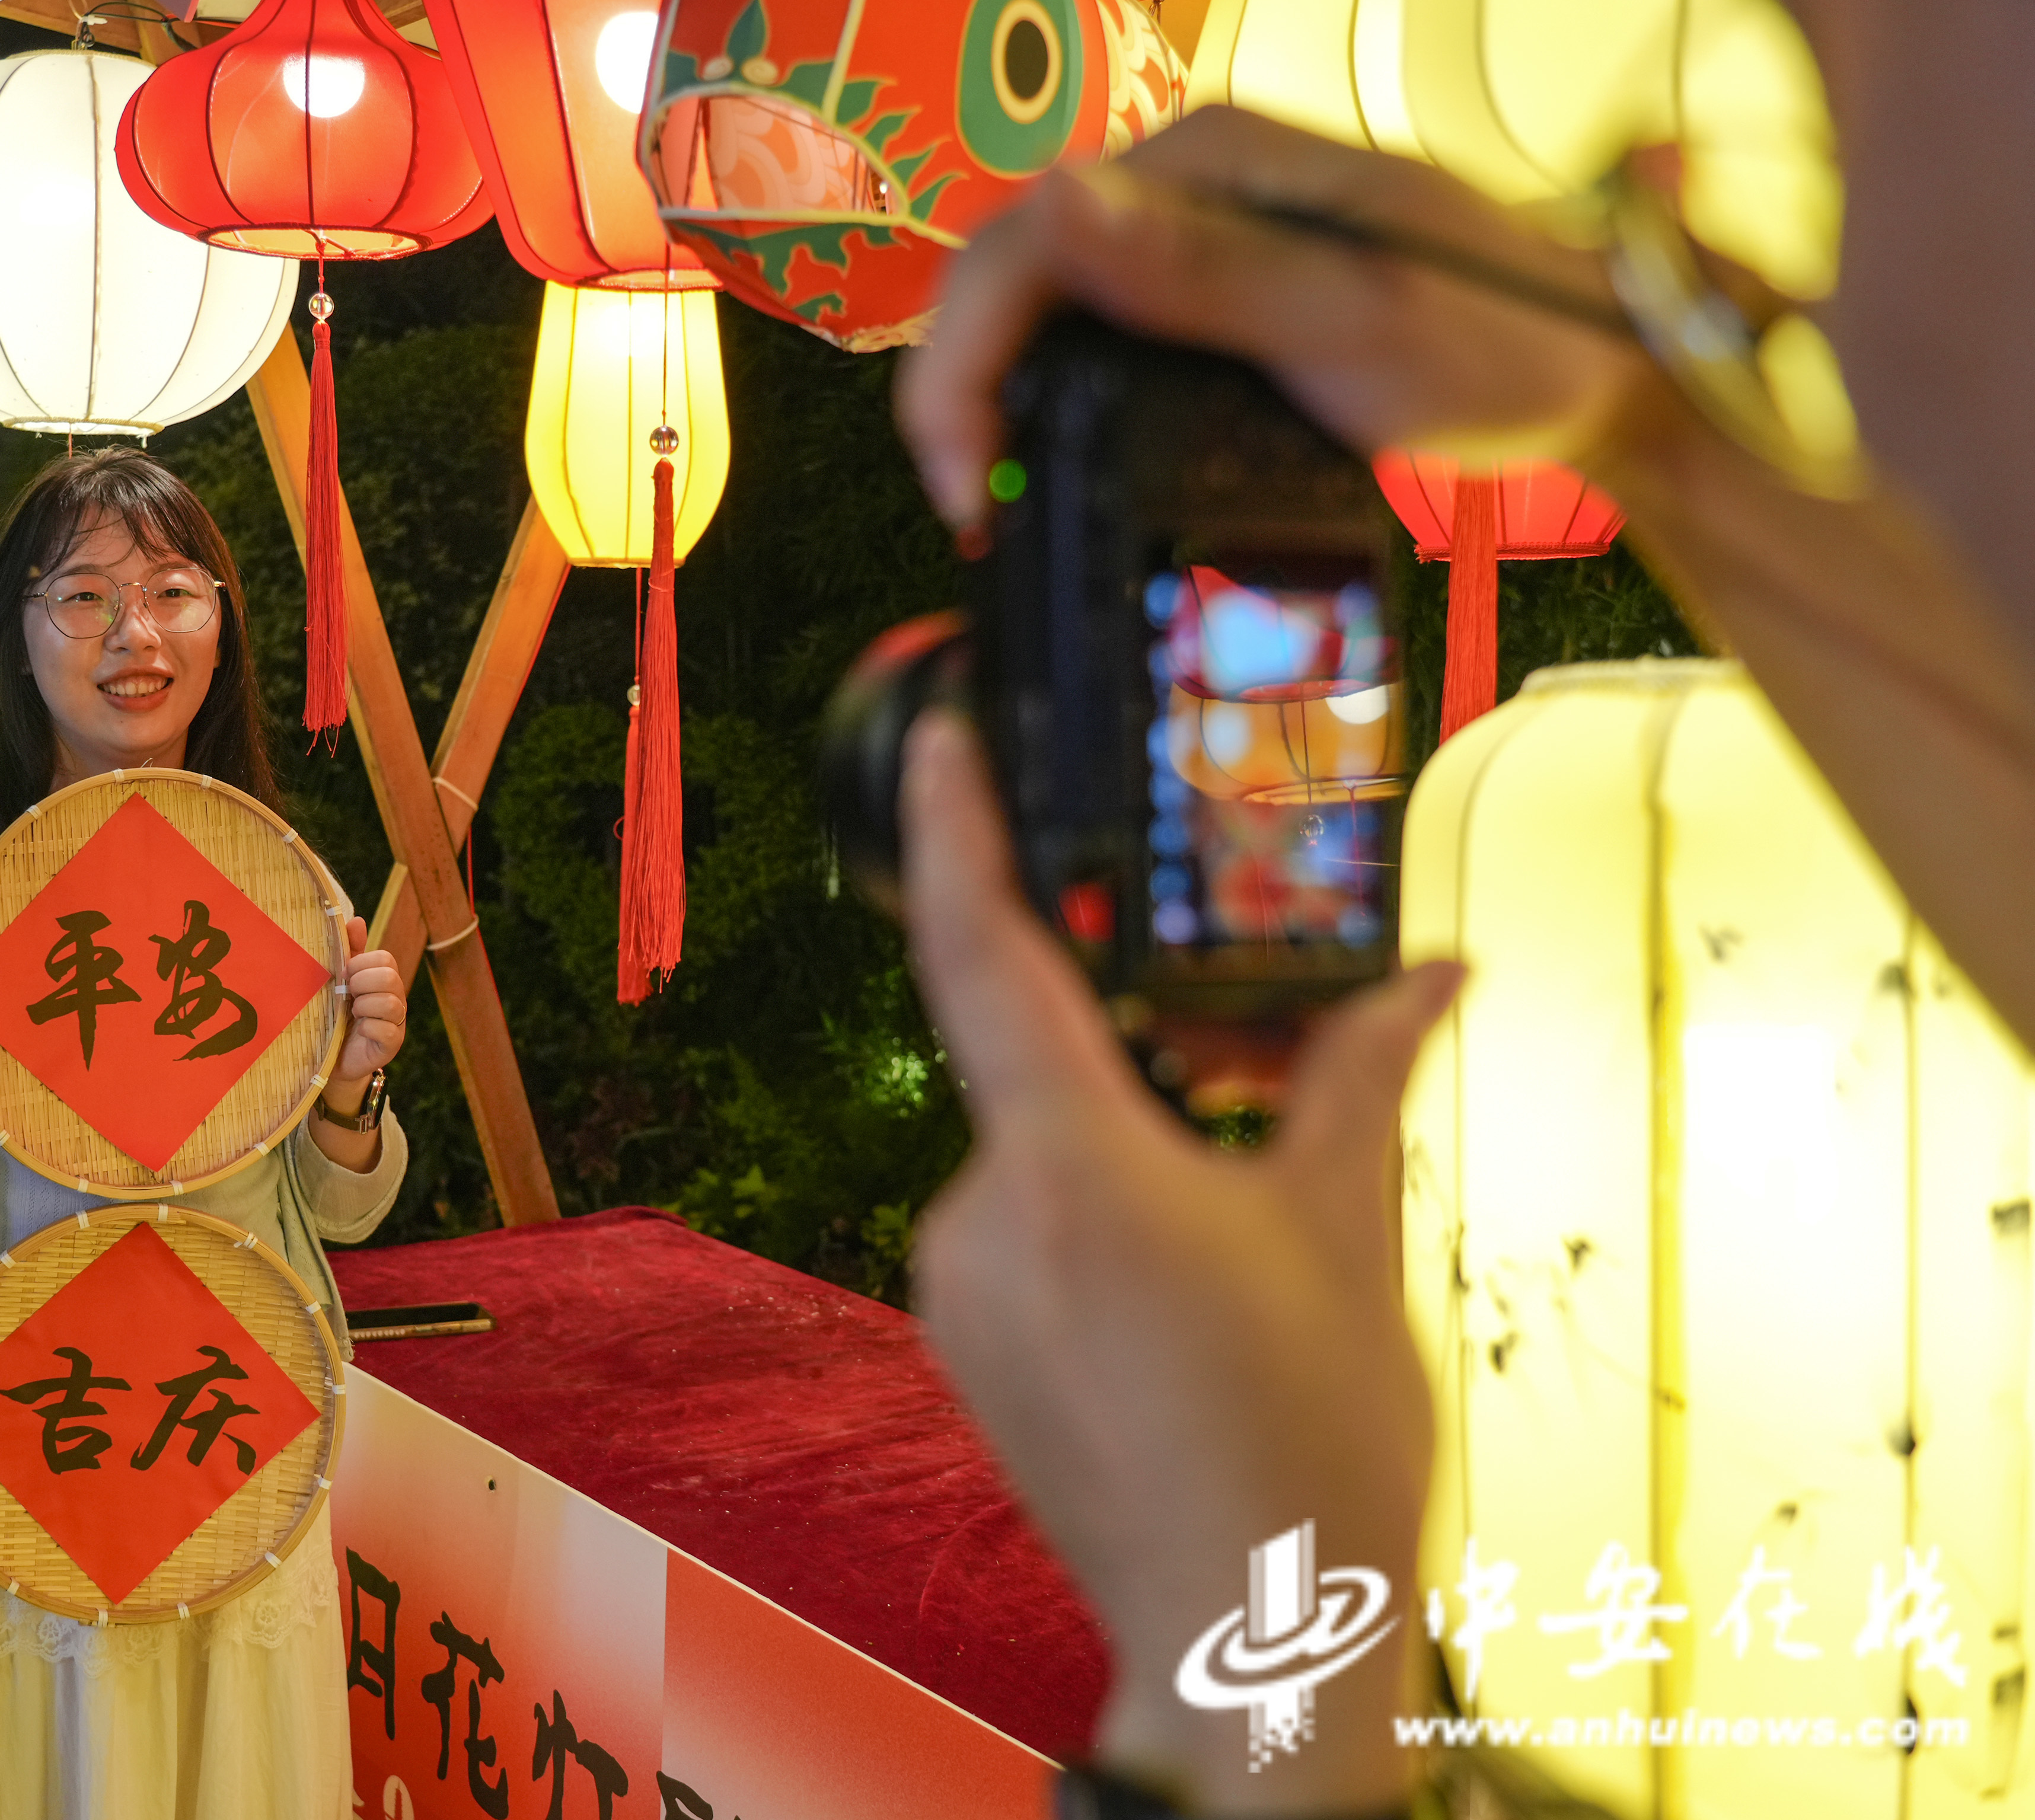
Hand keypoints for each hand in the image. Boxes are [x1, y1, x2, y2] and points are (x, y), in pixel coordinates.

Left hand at [325, 913, 405, 1104]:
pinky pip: (386, 1028)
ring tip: (351, 1013)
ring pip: (390, 1002)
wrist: (330, 1057)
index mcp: (384, 979)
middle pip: (389, 977)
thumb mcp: (340, 980)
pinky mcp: (392, 1044)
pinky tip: (357, 1030)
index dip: (362, 965)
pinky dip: (366, 1027)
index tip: (345, 976)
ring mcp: (397, 1022)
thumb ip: (349, 952)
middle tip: (347, 994)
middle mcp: (396, 998)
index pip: (385, 958)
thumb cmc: (336, 1014)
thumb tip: (357, 920)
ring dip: (363, 1006)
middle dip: (361, 983)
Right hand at [894, 105, 1650, 549]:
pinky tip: (1052, 464)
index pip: (1019, 241)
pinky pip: (1093, 335)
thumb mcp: (1350, 313)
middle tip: (976, 509)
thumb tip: (1058, 202)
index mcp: (1208, 159)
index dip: (962, 364)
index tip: (970, 484)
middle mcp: (1188, 181)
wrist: (1602, 368)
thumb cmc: (1504, 343)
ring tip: (997, 499)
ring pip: (1040, 307)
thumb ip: (1202, 266)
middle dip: (962, 389)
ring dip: (995, 397)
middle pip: (1012, 273)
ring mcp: (1198, 236)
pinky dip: (1050, 401)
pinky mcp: (1213, 295)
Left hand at [901, 713, 1457, 1815]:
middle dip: (1131, 1028)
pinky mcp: (960, 1339)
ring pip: (1038, 1145)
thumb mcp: (1348, 1232)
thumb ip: (1358, 1080)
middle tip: (1237, 1044)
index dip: (962, 828)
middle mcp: (981, 1214)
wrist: (1247, 1637)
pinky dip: (1093, 1205)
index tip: (947, 737)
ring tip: (1241, 1211)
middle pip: (1039, 1056)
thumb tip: (1427, 976)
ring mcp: (957, 1284)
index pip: (985, 951)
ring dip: (1127, 1136)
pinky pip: (1018, 1221)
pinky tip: (1187, 1273)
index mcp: (1072, 1166)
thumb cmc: (1307, 1450)